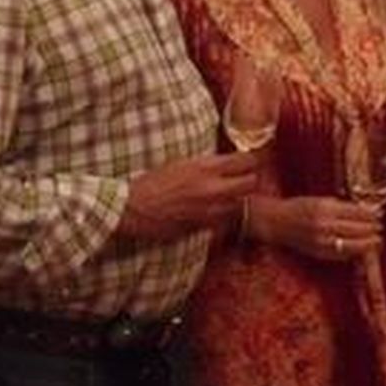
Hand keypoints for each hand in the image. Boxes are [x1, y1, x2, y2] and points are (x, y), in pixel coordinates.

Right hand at [118, 153, 260, 241]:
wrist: (131, 209)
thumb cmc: (151, 183)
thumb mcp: (181, 165)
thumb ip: (207, 165)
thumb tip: (227, 164)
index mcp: (206, 167)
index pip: (246, 160)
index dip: (253, 160)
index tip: (254, 160)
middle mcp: (212, 187)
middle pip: (251, 183)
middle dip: (250, 180)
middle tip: (244, 180)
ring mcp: (210, 209)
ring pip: (240, 204)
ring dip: (237, 200)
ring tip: (227, 197)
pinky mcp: (203, 226)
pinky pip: (223, 221)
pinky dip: (223, 216)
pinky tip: (213, 212)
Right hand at [254, 194, 382, 261]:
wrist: (276, 222)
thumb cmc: (299, 207)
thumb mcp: (322, 200)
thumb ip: (342, 206)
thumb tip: (366, 210)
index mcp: (327, 208)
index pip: (357, 213)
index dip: (371, 215)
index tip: (380, 215)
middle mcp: (325, 225)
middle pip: (358, 229)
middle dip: (372, 229)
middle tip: (380, 228)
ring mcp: (322, 241)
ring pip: (353, 245)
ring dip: (368, 243)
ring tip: (377, 241)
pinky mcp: (319, 253)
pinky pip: (342, 255)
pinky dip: (354, 252)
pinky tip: (361, 250)